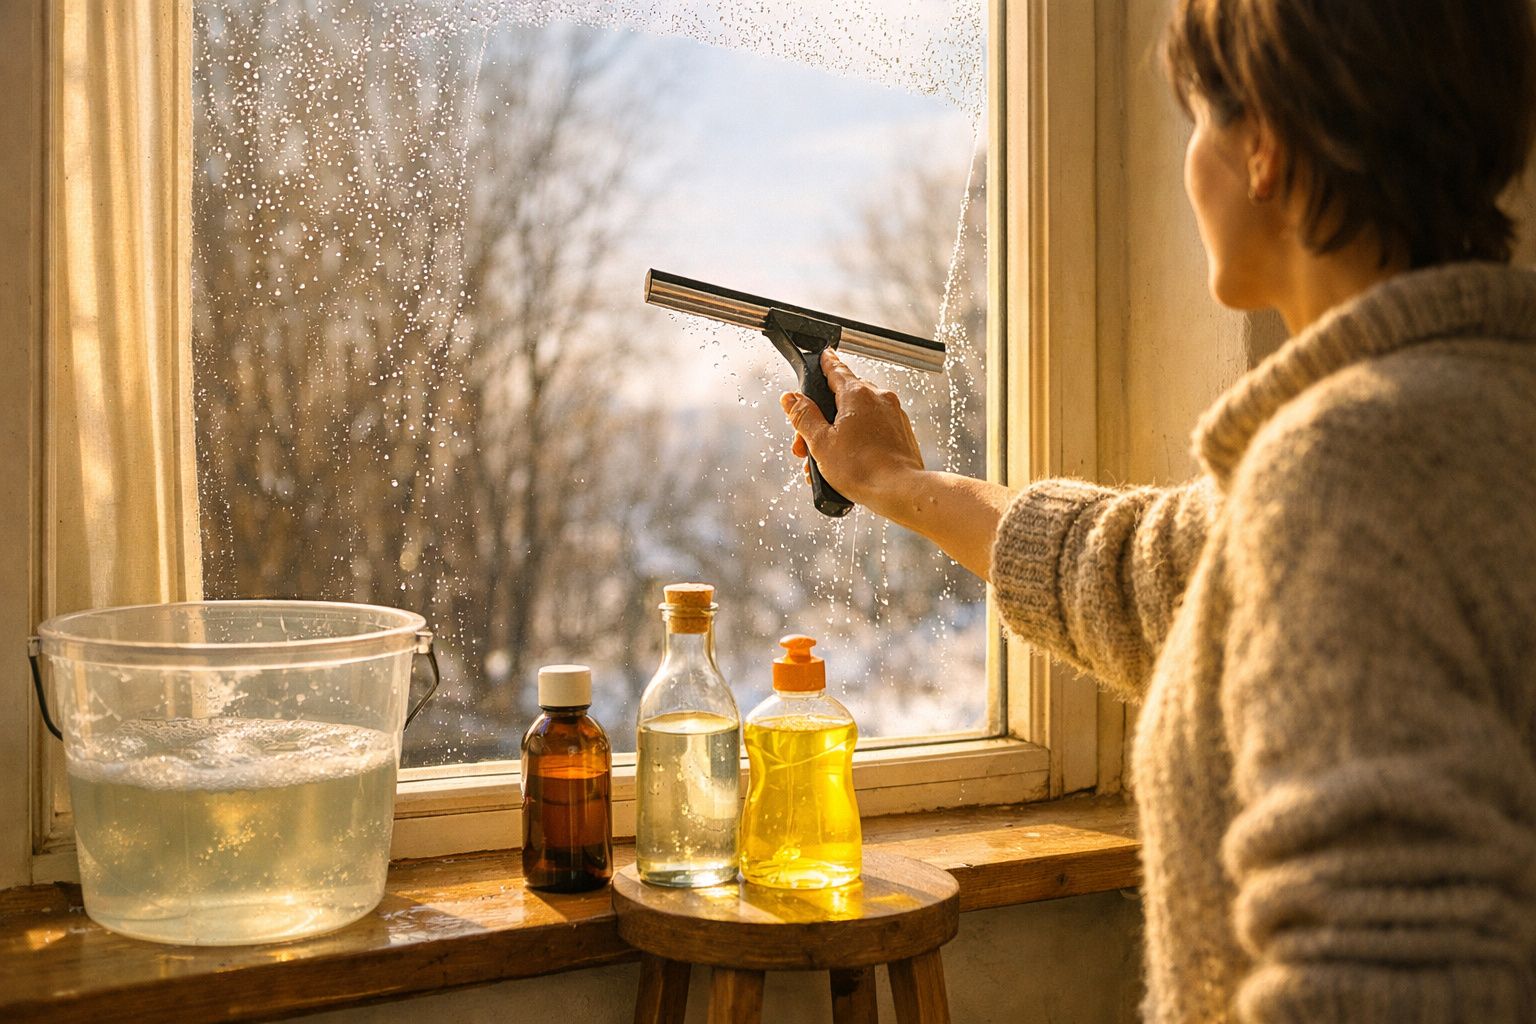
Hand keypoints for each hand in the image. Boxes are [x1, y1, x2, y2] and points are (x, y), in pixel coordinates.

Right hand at [780, 348, 924, 516]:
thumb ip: (803, 417)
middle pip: (842, 399)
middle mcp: (879, 398)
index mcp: (857, 394)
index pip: (836, 370)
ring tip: (825, 462)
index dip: (825, 363)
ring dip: (838, 434)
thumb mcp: (820, 443)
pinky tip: (847, 464)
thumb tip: (791, 399)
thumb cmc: (862, 469)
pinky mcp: (902, 433)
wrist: (900, 491)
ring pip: (858, 417)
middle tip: (806, 445)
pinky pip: (874, 429)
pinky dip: (858, 440)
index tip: (824, 355)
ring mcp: (894, 415)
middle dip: (821, 419)